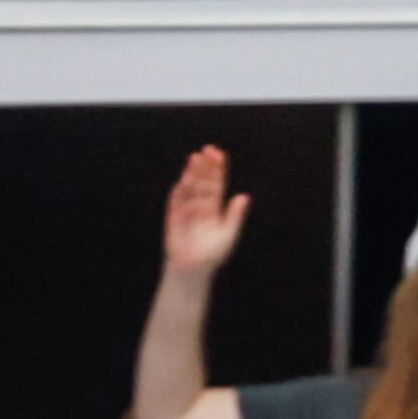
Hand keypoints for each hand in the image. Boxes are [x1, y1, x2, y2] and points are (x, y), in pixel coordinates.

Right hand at [161, 145, 250, 276]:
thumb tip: (244, 196)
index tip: (219, 154)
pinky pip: (176, 202)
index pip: (216, 183)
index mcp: (214, 207)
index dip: (217, 169)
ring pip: (190, 187)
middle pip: (203, 181)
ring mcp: (186, 209)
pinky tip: (183, 182)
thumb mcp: (228, 234)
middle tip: (207, 150)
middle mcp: (200, 205)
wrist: (193, 269)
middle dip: (204, 166)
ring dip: (192, 173)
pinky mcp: (173, 217)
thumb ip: (234, 215)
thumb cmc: (212, 254)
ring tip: (194, 158)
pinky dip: (180, 193)